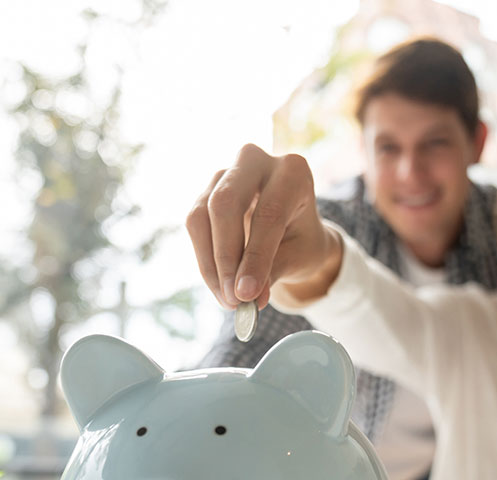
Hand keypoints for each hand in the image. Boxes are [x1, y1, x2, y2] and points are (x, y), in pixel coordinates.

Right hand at [185, 144, 341, 309]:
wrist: (292, 230)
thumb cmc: (301, 239)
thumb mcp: (299, 257)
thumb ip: (273, 272)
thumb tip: (246, 298)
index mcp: (292, 171)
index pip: (268, 213)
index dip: (255, 257)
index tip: (247, 294)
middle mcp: (255, 161)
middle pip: (225, 203)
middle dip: (226, 257)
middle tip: (233, 299)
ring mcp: (225, 173)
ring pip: (202, 216)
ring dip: (212, 265)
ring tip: (229, 301)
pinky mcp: (205, 191)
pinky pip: (195, 226)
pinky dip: (205, 262)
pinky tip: (220, 286)